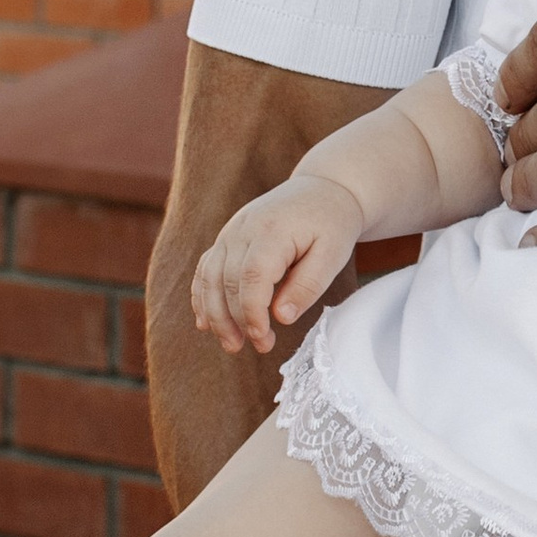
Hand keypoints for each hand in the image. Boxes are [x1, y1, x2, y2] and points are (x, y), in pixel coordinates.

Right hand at [192, 173, 364, 352]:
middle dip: (235, 321)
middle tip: (258, 347)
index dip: (252, 313)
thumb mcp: (334, 254)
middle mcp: (244, 228)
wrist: (323, 189)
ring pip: (209, 277)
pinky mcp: (227, 238)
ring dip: (214, 315)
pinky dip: (202, 297)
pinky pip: (205, 268)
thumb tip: (281, 317)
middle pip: (226, 281)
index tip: (264, 340)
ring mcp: (231, 231)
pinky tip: (207, 323)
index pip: (251, 277)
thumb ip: (308, 285)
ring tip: (232, 344)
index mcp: (273, 230)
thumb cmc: (333, 223)